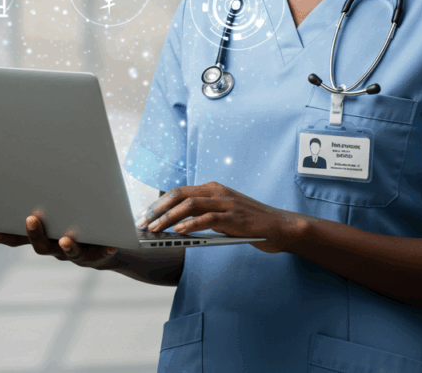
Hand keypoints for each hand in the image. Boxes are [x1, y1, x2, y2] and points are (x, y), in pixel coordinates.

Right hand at [0, 213, 118, 268]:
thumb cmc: (76, 226)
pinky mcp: (96, 256)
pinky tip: (110, 245)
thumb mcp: (58, 216)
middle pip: (42, 246)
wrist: (103, 249)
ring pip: (69, 253)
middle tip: (31, 219)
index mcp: (45, 237)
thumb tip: (33, 174)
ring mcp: (75, 254)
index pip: (20, 239)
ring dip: (68, 246)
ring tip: (66, 239)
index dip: (6, 237)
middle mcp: (56, 248)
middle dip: (35, 234)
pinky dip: (104, 250)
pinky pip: (100, 255)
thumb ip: (47, 204)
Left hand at [135, 182, 307, 253]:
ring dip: (168, 218)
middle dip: (158, 209)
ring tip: (155, 230)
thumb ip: (203, 215)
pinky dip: (190, 225)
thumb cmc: (248, 223)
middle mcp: (218, 191)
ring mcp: (226, 203)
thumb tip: (175, 226)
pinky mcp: (234, 218)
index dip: (159, 203)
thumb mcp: (223, 214)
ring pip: (190, 206)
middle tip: (143, 223)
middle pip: (180, 195)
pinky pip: (207, 218)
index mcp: (213, 188)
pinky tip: (178, 232)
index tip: (144, 216)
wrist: (278, 226)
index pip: (179, 192)